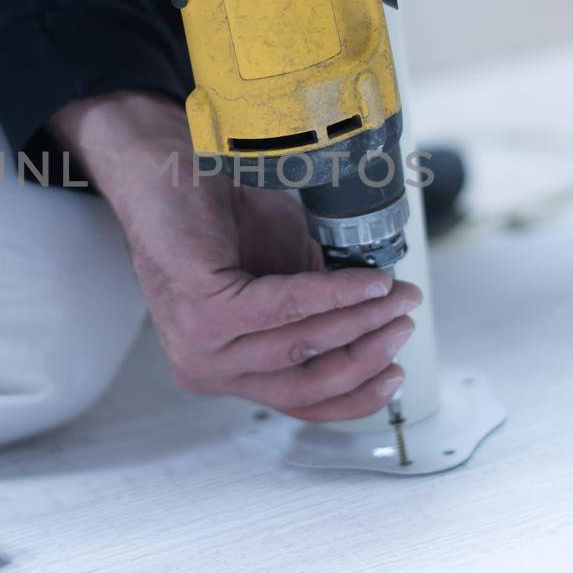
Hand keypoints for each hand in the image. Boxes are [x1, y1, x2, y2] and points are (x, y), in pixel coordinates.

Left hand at [50, 93, 420, 420]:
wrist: (166, 169)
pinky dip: (334, 295)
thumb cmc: (222, 218)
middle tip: (406, 320)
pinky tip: (367, 283)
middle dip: (369, 354)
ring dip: (361, 321)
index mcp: (225, 369)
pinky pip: (284, 309)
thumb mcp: (284, 272)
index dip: (356, 394)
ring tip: (397, 296)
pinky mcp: (200, 311)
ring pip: (301, 345)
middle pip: (305, 382)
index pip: (299, 402)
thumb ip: (321, 306)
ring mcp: (198, 345)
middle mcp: (207, 369)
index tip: (396, 374)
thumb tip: (381, 318)